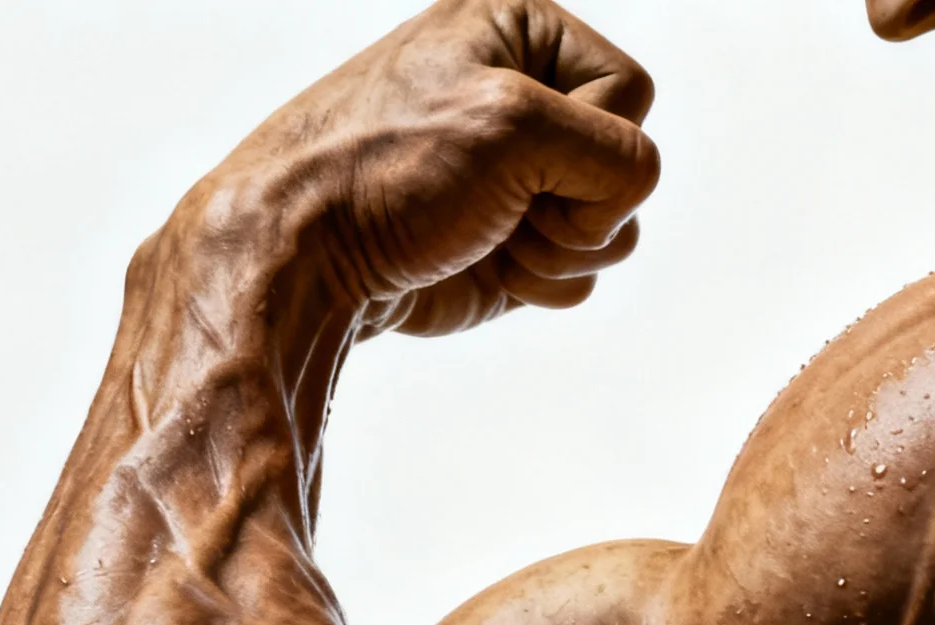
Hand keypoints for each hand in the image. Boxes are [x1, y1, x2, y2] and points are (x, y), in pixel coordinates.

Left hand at [201, 0, 659, 335]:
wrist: (303, 256)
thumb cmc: (387, 168)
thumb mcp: (514, 125)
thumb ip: (616, 152)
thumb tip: (630, 199)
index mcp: (519, 30)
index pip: (631, 91)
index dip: (591, 140)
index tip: (519, 155)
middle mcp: (524, 100)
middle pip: (629, 161)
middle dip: (577, 202)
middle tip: (502, 202)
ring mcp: (521, 178)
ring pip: (615, 226)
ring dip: (561, 250)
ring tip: (487, 234)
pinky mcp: (513, 243)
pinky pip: (582, 272)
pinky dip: (545, 283)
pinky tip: (485, 265)